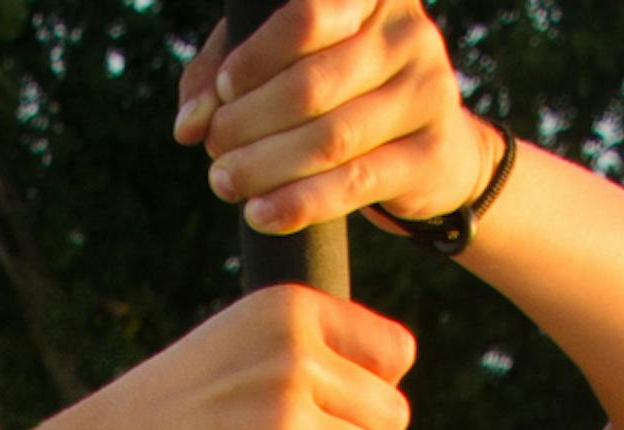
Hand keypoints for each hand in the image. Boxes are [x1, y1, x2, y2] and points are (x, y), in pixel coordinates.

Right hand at [79, 284, 413, 429]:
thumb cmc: (175, 410)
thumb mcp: (237, 339)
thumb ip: (304, 342)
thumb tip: (390, 372)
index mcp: (287, 312)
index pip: (392, 352)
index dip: (377, 387)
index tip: (343, 410)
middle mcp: (292, 361)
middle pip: (390, 410)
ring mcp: (286, 425)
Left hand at [176, 0, 495, 236]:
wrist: (434, 150)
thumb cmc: (346, 93)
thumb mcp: (287, 63)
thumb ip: (229, 74)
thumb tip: (189, 125)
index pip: (306, 15)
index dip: (253, 59)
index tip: (222, 94)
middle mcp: (408, 33)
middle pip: (311, 84)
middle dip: (248, 123)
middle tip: (215, 150)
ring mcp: (427, 92)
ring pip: (329, 138)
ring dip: (264, 168)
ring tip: (225, 182)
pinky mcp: (431, 155)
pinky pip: (353, 184)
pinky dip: (298, 204)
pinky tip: (259, 216)